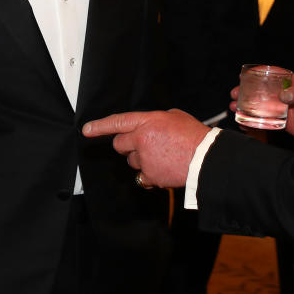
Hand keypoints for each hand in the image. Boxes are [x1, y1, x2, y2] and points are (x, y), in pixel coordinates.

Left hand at [82, 109, 208, 188]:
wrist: (206, 158)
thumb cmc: (194, 136)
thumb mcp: (174, 117)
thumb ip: (155, 121)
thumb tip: (148, 127)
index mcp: (148, 121)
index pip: (118, 122)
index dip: (99, 126)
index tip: (87, 130)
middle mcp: (142, 139)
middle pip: (120, 145)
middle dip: (127, 146)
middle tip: (143, 145)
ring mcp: (145, 159)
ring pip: (132, 162)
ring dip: (141, 160)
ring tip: (162, 157)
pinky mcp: (150, 176)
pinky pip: (142, 176)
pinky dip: (150, 174)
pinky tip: (164, 168)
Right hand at [229, 74, 293, 137]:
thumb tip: (283, 95)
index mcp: (289, 83)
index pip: (270, 74)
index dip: (256, 73)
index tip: (243, 75)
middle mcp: (281, 94)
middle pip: (260, 90)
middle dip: (244, 91)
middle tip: (234, 93)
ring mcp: (279, 108)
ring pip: (258, 105)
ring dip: (244, 106)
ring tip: (234, 107)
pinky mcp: (280, 121)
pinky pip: (263, 120)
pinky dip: (252, 122)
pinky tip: (243, 122)